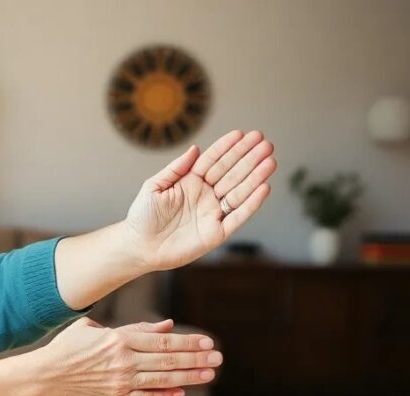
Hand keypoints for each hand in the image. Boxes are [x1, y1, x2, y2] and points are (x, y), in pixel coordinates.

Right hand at [41, 317, 219, 395]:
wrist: (46, 375)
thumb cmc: (68, 346)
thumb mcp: (96, 328)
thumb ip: (134, 328)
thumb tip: (166, 326)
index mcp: (119, 339)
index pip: (163, 341)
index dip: (188, 341)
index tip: (207, 341)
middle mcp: (123, 361)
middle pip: (168, 359)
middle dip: (196, 359)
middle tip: (218, 358)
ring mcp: (121, 382)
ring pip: (163, 379)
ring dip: (189, 377)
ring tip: (209, 374)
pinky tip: (181, 392)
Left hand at [125, 130, 276, 271]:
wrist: (139, 246)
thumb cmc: (143, 216)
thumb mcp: (154, 187)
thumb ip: (175, 169)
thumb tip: (195, 148)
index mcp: (191, 182)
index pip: (214, 161)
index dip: (228, 147)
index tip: (243, 134)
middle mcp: (205, 195)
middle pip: (231, 173)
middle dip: (248, 157)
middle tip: (265, 142)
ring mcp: (212, 213)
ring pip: (239, 191)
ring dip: (255, 176)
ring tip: (270, 160)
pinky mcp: (216, 233)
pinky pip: (238, 216)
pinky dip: (251, 203)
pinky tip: (264, 187)